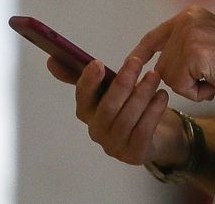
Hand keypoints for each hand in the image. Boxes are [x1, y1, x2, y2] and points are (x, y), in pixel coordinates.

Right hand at [54, 55, 186, 167]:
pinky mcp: (134, 154)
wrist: (156, 134)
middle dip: (122, 83)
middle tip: (136, 62)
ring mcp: (114, 145)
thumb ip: (88, 75)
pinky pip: (143, 131)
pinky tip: (162, 96)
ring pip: (127, 118)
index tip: (98, 63)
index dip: (89, 81)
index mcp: (88, 112)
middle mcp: (97, 131)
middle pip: (108, 107)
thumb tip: (52, 59)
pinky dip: (153, 111)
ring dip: (141, 94)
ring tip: (154, 76)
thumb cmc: (130, 106)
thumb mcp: (111, 88)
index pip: (83, 97)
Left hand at [127, 5, 214, 103]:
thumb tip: (161, 69)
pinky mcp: (193, 53)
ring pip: (168, 77)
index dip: (140, 55)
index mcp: (190, 15)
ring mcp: (189, 35)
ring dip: (191, 87)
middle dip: (184, 79)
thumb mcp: (211, 43)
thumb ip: (187, 47)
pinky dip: (198, 93)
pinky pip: (180, 86)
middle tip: (214, 76)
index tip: (130, 67)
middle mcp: (186, 20)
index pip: (154, 36)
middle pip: (162, 64)